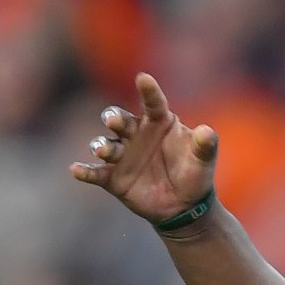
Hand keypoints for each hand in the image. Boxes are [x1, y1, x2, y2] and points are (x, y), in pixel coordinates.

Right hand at [68, 73, 218, 229]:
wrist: (184, 206)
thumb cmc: (194, 175)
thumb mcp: (204, 161)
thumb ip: (205, 146)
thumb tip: (207, 132)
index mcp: (159, 122)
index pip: (153, 103)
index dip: (148, 91)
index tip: (143, 78)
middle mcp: (136, 134)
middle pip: (120, 120)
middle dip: (114, 118)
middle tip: (113, 121)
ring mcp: (122, 154)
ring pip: (105, 144)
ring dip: (101, 146)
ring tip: (103, 151)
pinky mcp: (113, 177)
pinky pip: (96, 173)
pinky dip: (85, 171)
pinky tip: (76, 170)